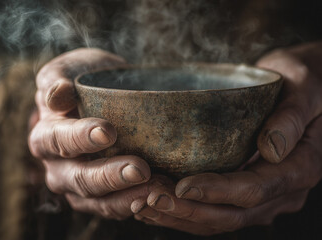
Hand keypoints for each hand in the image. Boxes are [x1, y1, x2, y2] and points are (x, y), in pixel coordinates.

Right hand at [28, 48, 155, 218]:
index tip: (108, 131)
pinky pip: (112, 209)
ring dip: (126, 196)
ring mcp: (76, 186)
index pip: (58, 139)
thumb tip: (56, 95)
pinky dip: (133, 204)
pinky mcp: (97, 199)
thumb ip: (56, 79)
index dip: (80, 137)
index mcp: (44, 135)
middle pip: (78, 177)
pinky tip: (155, 195)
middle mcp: (56, 166)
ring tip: (155, 188)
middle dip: (109, 175)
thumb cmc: (85, 79)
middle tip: (140, 169)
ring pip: (96, 200)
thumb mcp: (70, 69)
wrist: (106, 93)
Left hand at [132, 42, 321, 234]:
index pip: (255, 189)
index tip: (181, 186)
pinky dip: (188, 210)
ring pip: (222, 218)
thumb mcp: (305, 87)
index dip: (217, 191)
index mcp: (302, 166)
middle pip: (233, 214)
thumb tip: (271, 149)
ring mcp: (267, 194)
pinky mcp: (250, 189)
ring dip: (182, 216)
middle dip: (189, 210)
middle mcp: (284, 189)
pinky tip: (159, 202)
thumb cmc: (308, 80)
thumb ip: (290, 118)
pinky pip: (219, 209)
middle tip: (150, 199)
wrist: (312, 87)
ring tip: (144, 205)